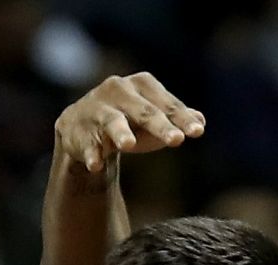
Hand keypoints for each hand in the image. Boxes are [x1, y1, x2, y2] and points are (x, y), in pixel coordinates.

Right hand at [55, 72, 204, 173]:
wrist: (83, 127)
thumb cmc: (128, 121)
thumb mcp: (153, 119)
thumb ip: (176, 119)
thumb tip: (201, 121)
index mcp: (142, 85)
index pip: (167, 104)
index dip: (182, 118)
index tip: (197, 132)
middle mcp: (118, 90)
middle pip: (144, 111)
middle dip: (160, 125)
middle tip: (177, 140)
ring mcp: (96, 108)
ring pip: (112, 121)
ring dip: (120, 133)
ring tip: (129, 145)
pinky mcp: (76, 129)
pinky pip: (87, 143)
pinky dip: (91, 154)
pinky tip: (95, 166)